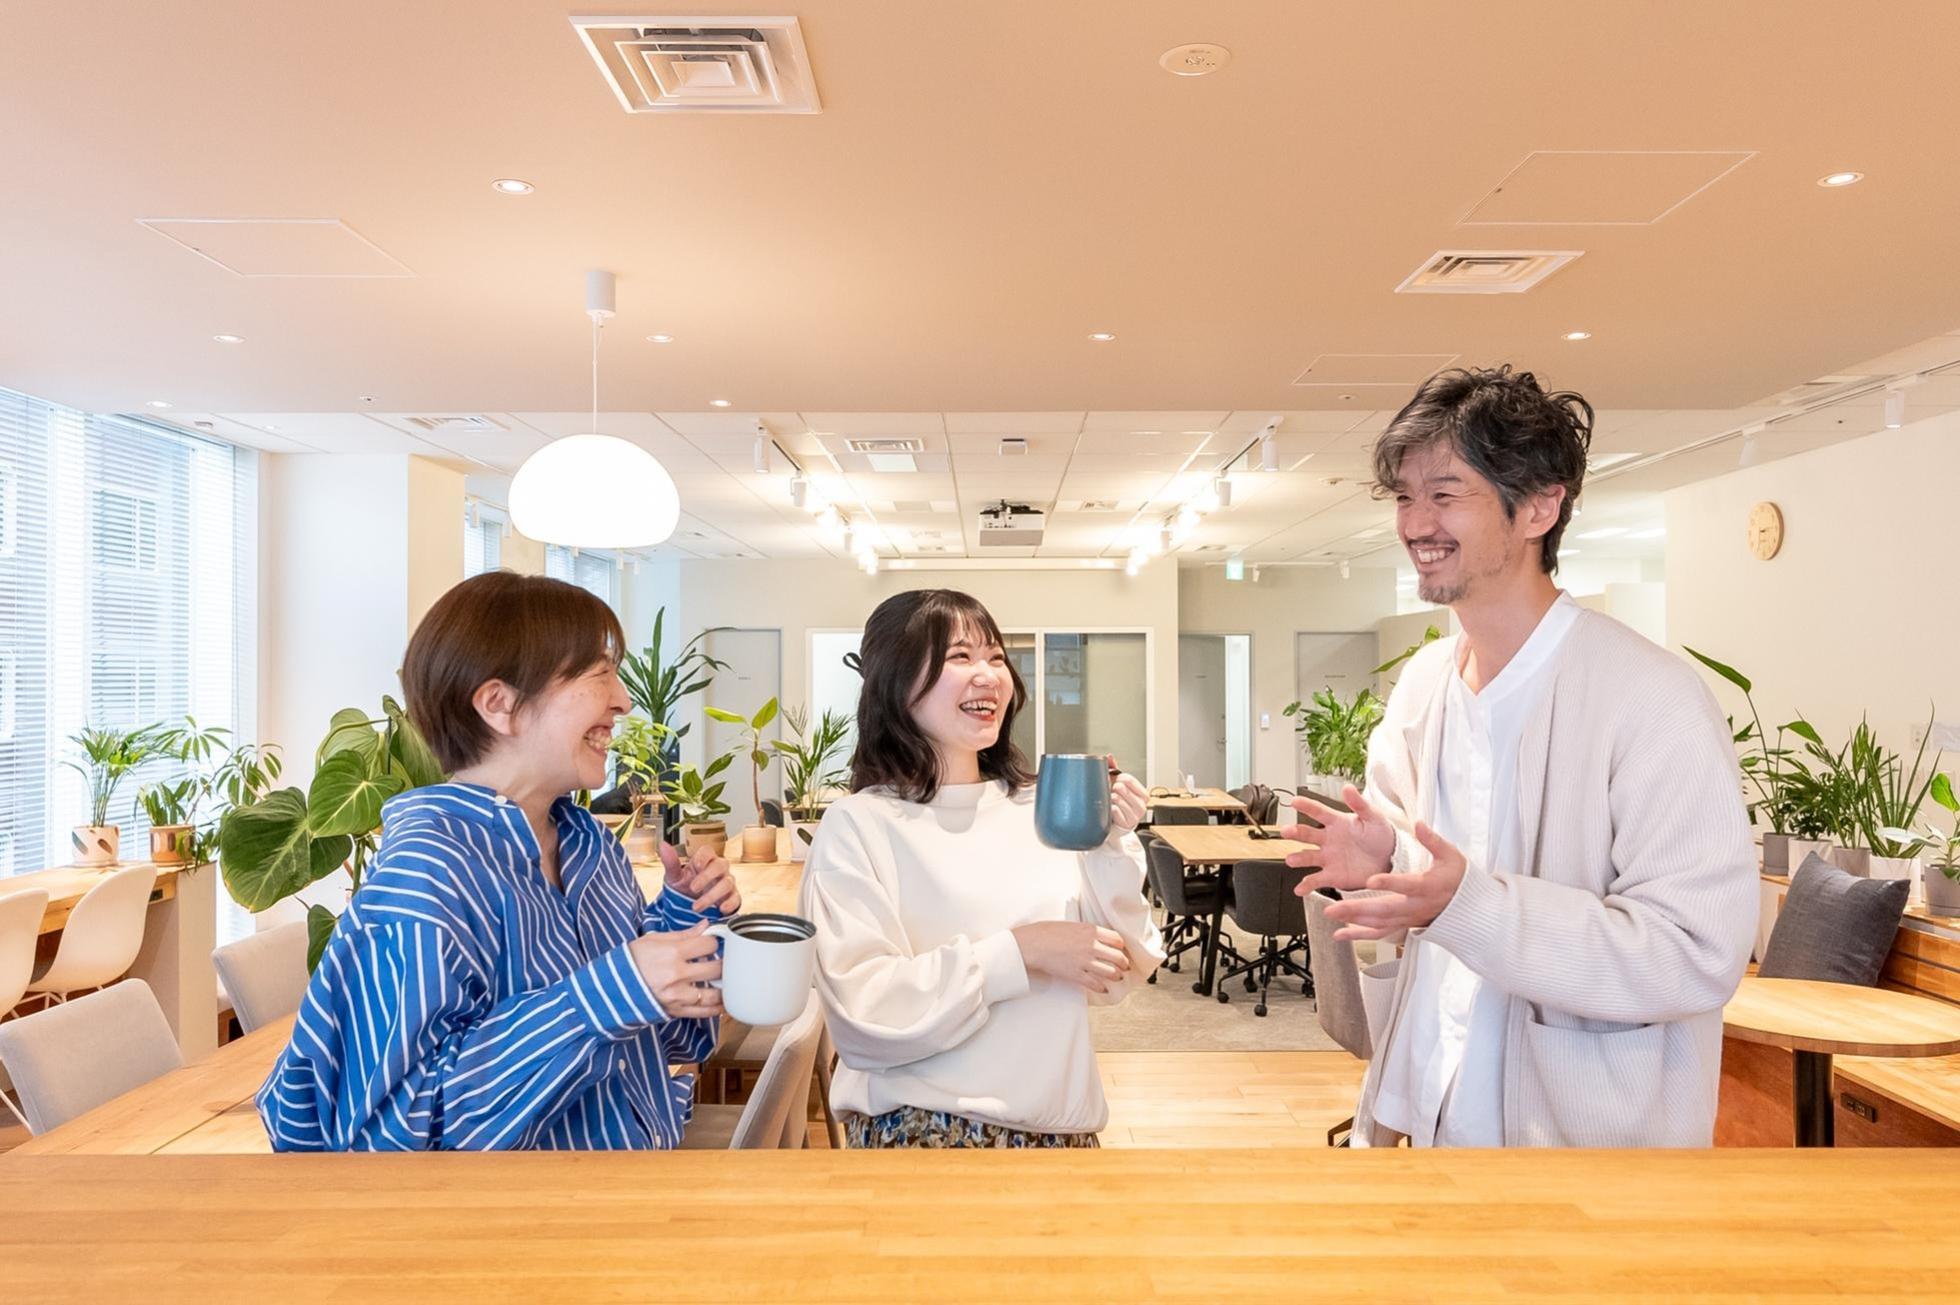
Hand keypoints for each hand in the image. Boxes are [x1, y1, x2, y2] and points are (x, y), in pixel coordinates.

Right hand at [628, 922, 723, 1017]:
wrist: (610, 989)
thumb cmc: (631, 961)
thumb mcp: (653, 940)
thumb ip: (683, 935)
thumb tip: (705, 926)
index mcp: (672, 953)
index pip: (709, 945)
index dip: (714, 941)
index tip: (712, 943)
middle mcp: (676, 975)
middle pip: (717, 969)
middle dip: (724, 963)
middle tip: (724, 961)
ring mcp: (677, 996)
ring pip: (715, 994)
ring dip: (724, 987)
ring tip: (725, 981)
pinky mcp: (675, 1011)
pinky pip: (704, 1013)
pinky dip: (717, 1008)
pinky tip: (722, 1001)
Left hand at [659, 840, 741, 914]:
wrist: (690, 905)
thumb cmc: (685, 887)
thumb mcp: (675, 876)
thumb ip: (671, 862)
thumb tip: (663, 845)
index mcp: (704, 860)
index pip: (708, 851)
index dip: (703, 857)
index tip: (695, 866)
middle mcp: (719, 869)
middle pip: (721, 865)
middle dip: (707, 877)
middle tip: (693, 888)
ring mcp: (727, 882)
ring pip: (727, 883)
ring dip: (712, 895)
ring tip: (697, 907)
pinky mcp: (732, 897)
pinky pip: (736, 898)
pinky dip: (730, 903)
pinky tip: (721, 909)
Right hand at [1011, 922, 1131, 993]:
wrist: (1032, 944)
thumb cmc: (1047, 932)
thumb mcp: (1072, 925)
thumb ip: (1087, 931)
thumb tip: (1096, 937)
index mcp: (1091, 930)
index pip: (1117, 940)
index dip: (1121, 947)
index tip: (1121, 950)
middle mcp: (1091, 946)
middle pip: (1118, 957)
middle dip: (1124, 964)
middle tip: (1125, 966)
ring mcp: (1085, 961)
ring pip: (1111, 972)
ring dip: (1117, 976)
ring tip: (1117, 977)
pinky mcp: (1076, 975)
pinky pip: (1096, 984)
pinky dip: (1102, 988)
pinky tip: (1104, 989)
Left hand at [1107, 760, 1146, 833]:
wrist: (1117, 824)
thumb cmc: (1119, 803)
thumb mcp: (1119, 786)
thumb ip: (1114, 769)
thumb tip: (1109, 757)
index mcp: (1143, 793)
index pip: (1128, 778)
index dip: (1118, 778)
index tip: (1116, 782)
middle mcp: (1142, 804)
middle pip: (1121, 787)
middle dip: (1112, 789)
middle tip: (1112, 794)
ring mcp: (1136, 815)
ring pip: (1116, 798)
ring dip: (1110, 799)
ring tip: (1111, 803)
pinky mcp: (1127, 823)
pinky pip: (1113, 810)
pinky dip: (1109, 809)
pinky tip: (1111, 811)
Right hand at [1282, 784, 1396, 891]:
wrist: (1390, 860)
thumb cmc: (1381, 835)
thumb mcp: (1374, 817)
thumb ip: (1360, 804)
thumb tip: (1347, 787)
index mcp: (1337, 822)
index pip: (1318, 811)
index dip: (1306, 806)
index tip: (1295, 801)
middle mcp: (1328, 840)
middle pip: (1307, 834)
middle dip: (1295, 832)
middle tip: (1286, 831)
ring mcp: (1328, 858)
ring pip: (1307, 857)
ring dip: (1297, 858)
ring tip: (1291, 860)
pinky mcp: (1332, 876)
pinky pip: (1316, 880)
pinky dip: (1306, 885)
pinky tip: (1300, 889)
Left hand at [1316, 822, 1468, 941]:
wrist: (1467, 908)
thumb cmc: (1457, 878)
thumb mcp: (1450, 855)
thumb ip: (1433, 841)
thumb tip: (1419, 824)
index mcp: (1427, 886)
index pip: (1407, 885)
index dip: (1390, 883)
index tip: (1371, 879)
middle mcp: (1415, 906)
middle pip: (1384, 910)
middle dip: (1357, 909)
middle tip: (1333, 907)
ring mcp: (1408, 918)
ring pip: (1379, 923)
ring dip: (1353, 921)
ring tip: (1330, 914)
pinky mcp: (1402, 924)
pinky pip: (1380, 933)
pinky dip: (1359, 935)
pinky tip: (1339, 934)